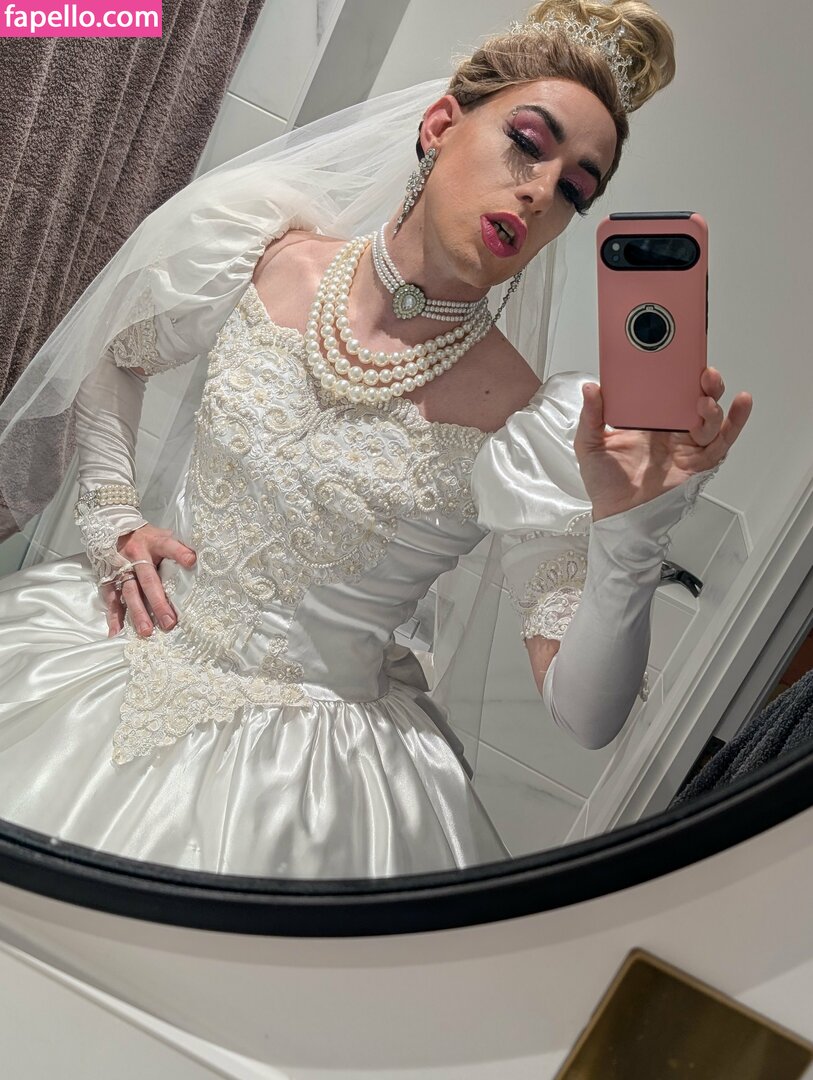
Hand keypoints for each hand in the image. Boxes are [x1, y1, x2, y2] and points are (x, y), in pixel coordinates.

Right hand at [100, 524, 196, 637]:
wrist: (115, 531)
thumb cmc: (147, 538)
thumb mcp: (163, 536)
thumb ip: (179, 547)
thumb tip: (199, 561)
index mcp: (153, 543)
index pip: (168, 545)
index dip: (179, 552)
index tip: (191, 561)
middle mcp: (136, 556)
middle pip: (148, 580)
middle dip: (158, 602)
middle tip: (169, 622)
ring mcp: (121, 569)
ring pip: (129, 592)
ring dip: (138, 613)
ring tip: (146, 631)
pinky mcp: (109, 579)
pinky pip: (111, 599)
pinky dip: (114, 616)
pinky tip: (117, 632)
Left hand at [574, 367, 752, 520]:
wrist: (617, 515)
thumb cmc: (605, 483)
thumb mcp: (590, 444)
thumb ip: (591, 417)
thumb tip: (591, 388)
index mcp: (649, 419)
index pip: (669, 390)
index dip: (678, 374)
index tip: (681, 357)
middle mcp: (671, 429)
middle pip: (695, 399)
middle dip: (704, 383)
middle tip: (702, 372)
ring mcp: (686, 445)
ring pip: (710, 417)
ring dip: (714, 403)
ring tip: (706, 397)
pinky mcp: (698, 462)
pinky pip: (721, 441)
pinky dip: (735, 423)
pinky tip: (741, 405)